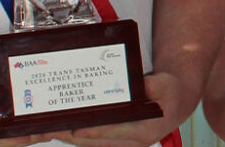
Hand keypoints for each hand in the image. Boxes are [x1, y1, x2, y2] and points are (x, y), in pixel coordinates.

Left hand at [48, 72, 187, 146]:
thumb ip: (150, 85)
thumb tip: (138, 85)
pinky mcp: (117, 140)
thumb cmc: (170, 92)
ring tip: (48, 131)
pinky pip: (95, 140)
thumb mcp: (164, 84)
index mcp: (145, 130)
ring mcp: (124, 143)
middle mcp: (133, 141)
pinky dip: (79, 135)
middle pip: (96, 141)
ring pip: (92, 143)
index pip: (113, 132)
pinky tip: (62, 128)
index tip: (76, 130)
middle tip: (50, 130)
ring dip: (70, 137)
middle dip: (71, 135)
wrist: (176, 101)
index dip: (94, 131)